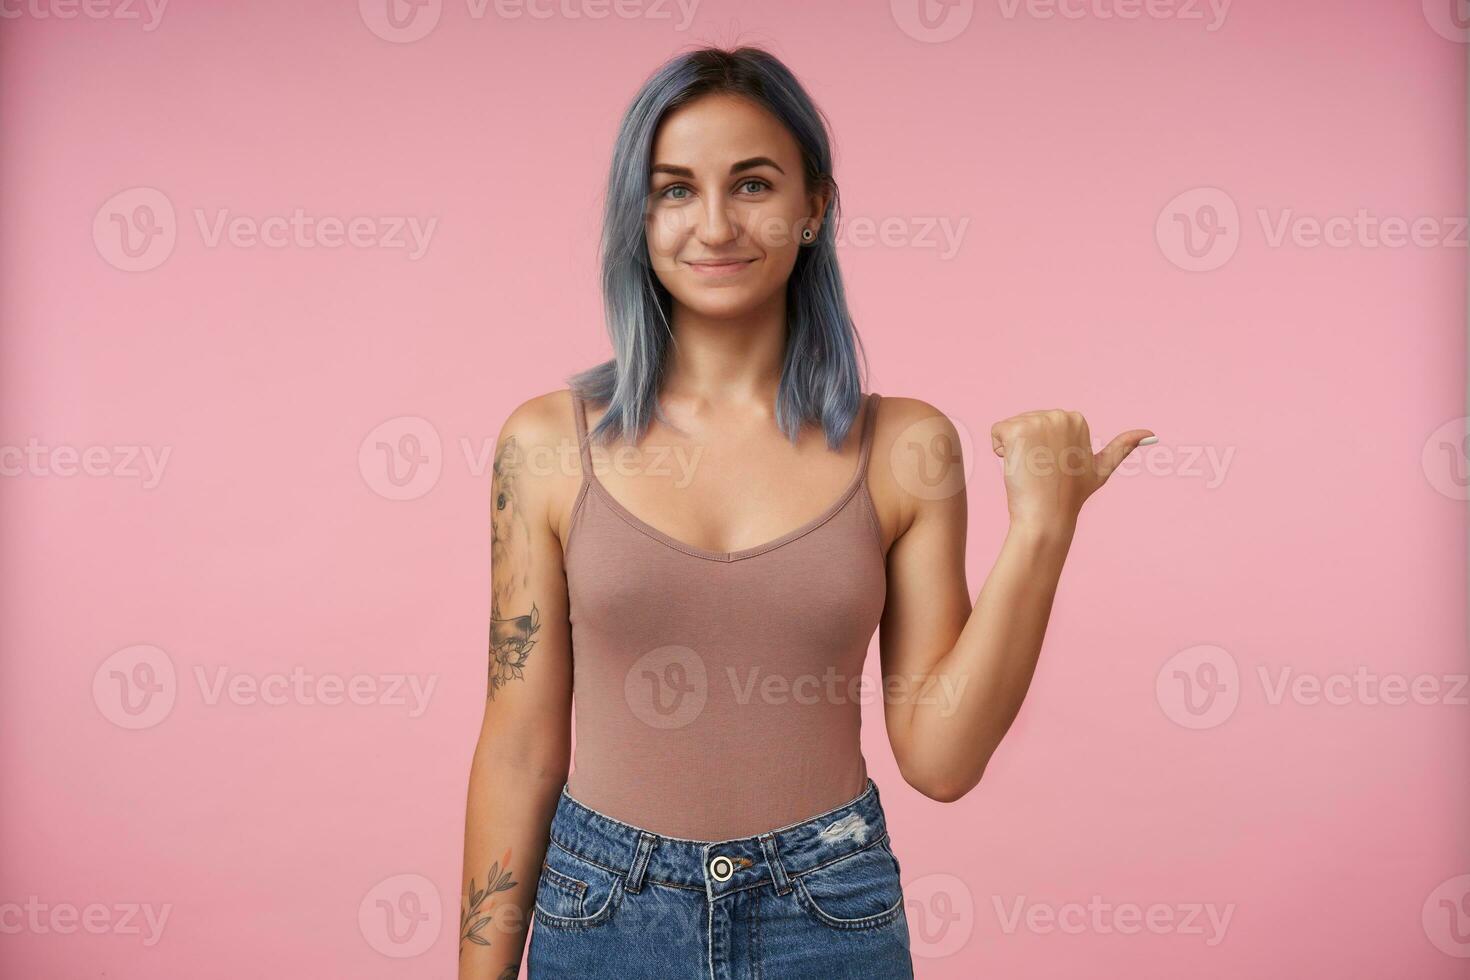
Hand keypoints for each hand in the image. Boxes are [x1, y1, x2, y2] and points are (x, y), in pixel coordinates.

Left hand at [990, 410, 1154, 530]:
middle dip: (1026, 446)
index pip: (1040, 424)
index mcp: (1076, 419)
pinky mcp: (1017, 430)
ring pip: (1010, 428)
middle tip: (1041, 471)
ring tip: (1031, 470)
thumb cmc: (1071, 496)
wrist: (1048, 516)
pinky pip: (996, 432)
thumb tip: (1151, 434)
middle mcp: (1059, 415)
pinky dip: (999, 450)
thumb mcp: (1101, 470)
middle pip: (1024, 423)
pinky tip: (1016, 466)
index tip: (1054, 466)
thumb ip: (1122, 448)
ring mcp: (1039, 421)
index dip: (1042, 447)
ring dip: (1013, 449)